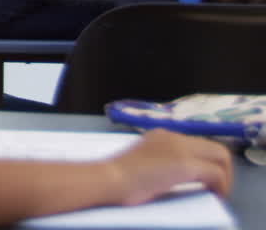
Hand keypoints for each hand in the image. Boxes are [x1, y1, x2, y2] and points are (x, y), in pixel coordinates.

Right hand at [109, 129, 232, 204]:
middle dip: (223, 170)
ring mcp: (179, 148)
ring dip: (225, 177)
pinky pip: (216, 173)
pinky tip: (213, 196)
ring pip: (221, 156)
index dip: (207, 162)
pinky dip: (221, 186)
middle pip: (215, 148)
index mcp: (160, 135)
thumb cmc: (114, 177)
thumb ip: (158, 160)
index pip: (197, 144)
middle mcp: (173, 136)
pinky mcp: (184, 164)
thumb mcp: (140, 161)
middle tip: (216, 189)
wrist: (107, 179)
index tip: (204, 181)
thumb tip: (174, 173)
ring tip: (217, 193)